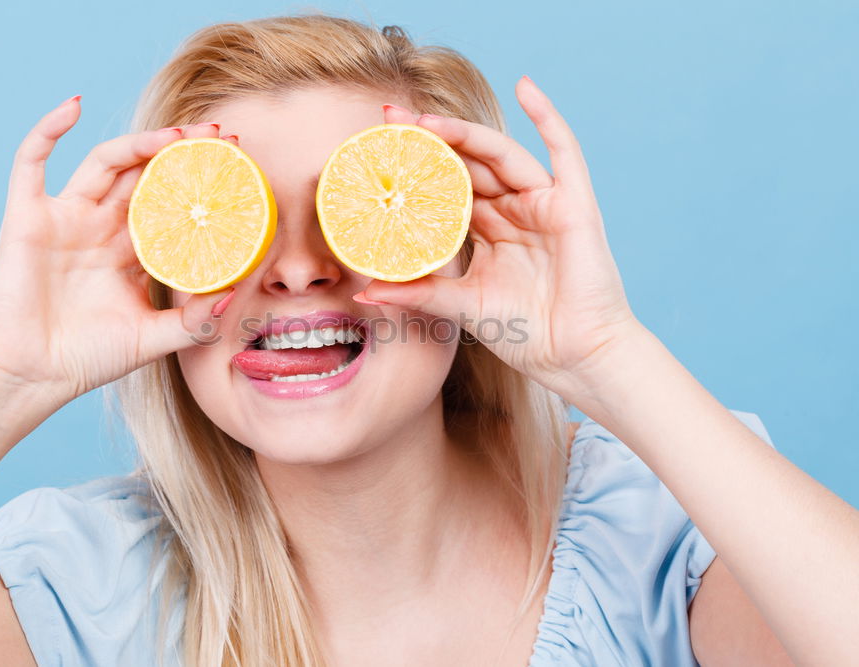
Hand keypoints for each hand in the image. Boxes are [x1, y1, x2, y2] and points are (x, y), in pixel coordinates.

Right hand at [0, 96, 232, 404]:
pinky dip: (48, 130)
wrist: (31, 376)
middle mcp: (101, 227)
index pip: (171, 202)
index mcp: (131, 250)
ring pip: (105, 163)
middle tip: (220, 136)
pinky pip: (30, 163)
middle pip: (145, 174)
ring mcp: (65, 219)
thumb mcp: (152, 339)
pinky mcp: (27, 218)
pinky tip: (73, 105)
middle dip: (181, 152)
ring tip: (178, 134)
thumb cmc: (88, 357)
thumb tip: (235, 296)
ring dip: (139, 142)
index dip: (201, 182)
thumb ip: (194, 322)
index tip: (237, 165)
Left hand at [361, 77, 642, 396]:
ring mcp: (544, 204)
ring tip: (424, 120)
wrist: (575, 358)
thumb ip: (417, 294)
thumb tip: (364, 293)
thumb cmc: (526, 333)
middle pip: (467, 162)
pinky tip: (525, 87)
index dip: (415, 166)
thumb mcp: (460, 306)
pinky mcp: (574, 205)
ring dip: (463, 132)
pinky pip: (564, 152)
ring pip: (499, 155)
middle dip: (428, 140)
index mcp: (489, 229)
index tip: (376, 151)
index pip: (446, 186)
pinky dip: (548, 118)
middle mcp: (514, 210)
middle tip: (388, 121)